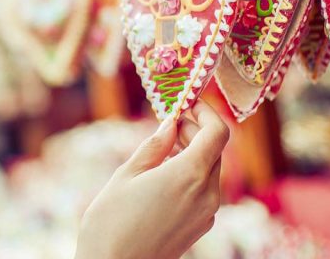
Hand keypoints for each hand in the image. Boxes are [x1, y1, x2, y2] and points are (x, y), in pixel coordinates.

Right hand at [74, 101, 229, 258]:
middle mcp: (207, 194)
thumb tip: (170, 124)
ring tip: (162, 148)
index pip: (218, 132)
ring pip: (210, 170)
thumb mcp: (126, 175)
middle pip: (215, 150)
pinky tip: (164, 174)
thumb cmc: (111, 221)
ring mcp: (207, 213)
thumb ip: (153, 146)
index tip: (186, 103)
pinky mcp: (200, 226)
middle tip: (169, 121)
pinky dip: (191, 174)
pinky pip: (204, 190)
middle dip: (196, 131)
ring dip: (193, 152)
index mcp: (189, 175)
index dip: (206, 112)